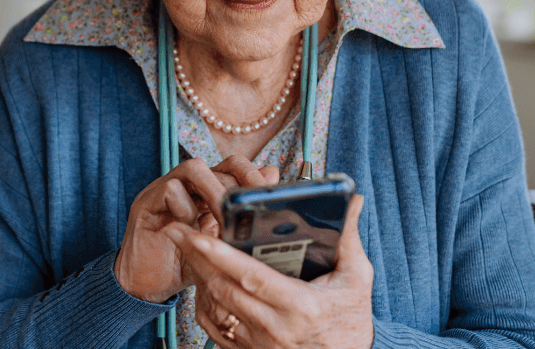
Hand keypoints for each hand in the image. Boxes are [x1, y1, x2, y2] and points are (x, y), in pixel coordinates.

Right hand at [115, 156, 278, 302]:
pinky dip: (186, 207)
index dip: (251, 174)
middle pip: (215, 164)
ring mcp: (162, 191)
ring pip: (193, 168)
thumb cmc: (184, 263)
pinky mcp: (146, 204)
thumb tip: (270, 184)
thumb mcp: (220, 242)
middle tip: (246, 211)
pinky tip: (191, 229)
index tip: (267, 194)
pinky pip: (169, 189)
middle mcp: (183, 186)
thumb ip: (241, 216)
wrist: (146, 285)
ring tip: (224, 219)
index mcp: (202, 192)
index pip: (230, 166)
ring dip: (215, 192)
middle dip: (236, 186)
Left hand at [165, 194, 373, 348]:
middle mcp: (275, 328)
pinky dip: (203, 299)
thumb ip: (349, 239)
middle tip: (177, 229)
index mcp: (301, 306)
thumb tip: (350, 199)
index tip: (198, 235)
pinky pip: (214, 325)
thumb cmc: (351, 319)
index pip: (252, 276)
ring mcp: (258, 343)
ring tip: (185, 246)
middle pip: (224, 288)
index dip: (222, 255)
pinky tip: (200, 278)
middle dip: (197, 257)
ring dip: (198, 274)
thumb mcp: (357, 279)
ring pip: (215, 305)